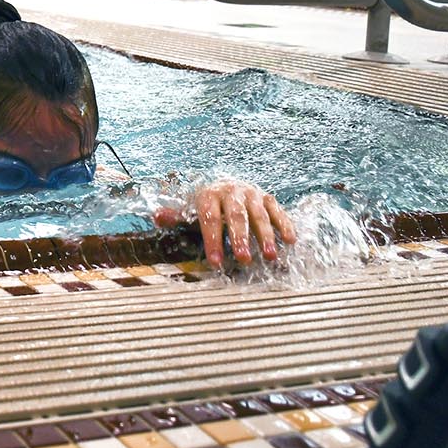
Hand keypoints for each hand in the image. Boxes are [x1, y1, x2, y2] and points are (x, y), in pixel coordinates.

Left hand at [154, 180, 296, 268]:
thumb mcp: (190, 209)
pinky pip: (278, 211)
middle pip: (237, 216)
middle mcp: (232, 191)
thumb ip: (176, 216)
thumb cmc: (207, 205)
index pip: (210, 219)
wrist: (228, 184)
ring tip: (269, 256)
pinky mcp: (268, 197)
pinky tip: (290, 241)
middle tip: (244, 259)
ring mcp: (252, 194)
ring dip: (265, 236)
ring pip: (259, 215)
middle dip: (240, 238)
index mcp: (209, 195)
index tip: (216, 262)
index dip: (213, 240)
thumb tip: (157, 216)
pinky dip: (285, 225)